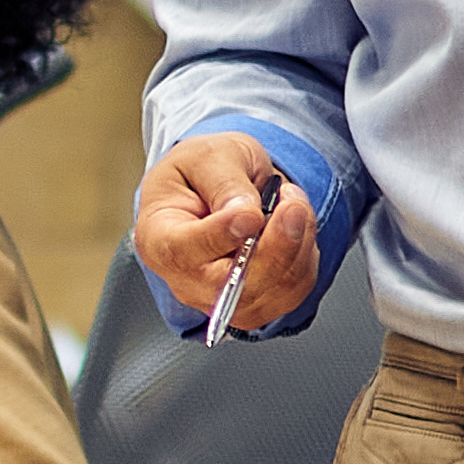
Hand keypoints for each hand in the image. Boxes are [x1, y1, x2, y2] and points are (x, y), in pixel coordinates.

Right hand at [133, 137, 320, 333]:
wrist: (215, 187)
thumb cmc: (201, 173)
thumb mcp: (207, 156)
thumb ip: (224, 181)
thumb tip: (244, 212)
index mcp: (158, 238)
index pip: (183, 251)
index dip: (220, 236)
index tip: (251, 214)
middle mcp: (185, 279)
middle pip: (233, 285)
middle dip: (276, 246)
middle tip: (293, 204)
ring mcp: (220, 299)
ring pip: (271, 290)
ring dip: (298, 243)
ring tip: (290, 202)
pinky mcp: (255, 307)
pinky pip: (293, 292)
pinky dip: (305, 256)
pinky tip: (293, 228)